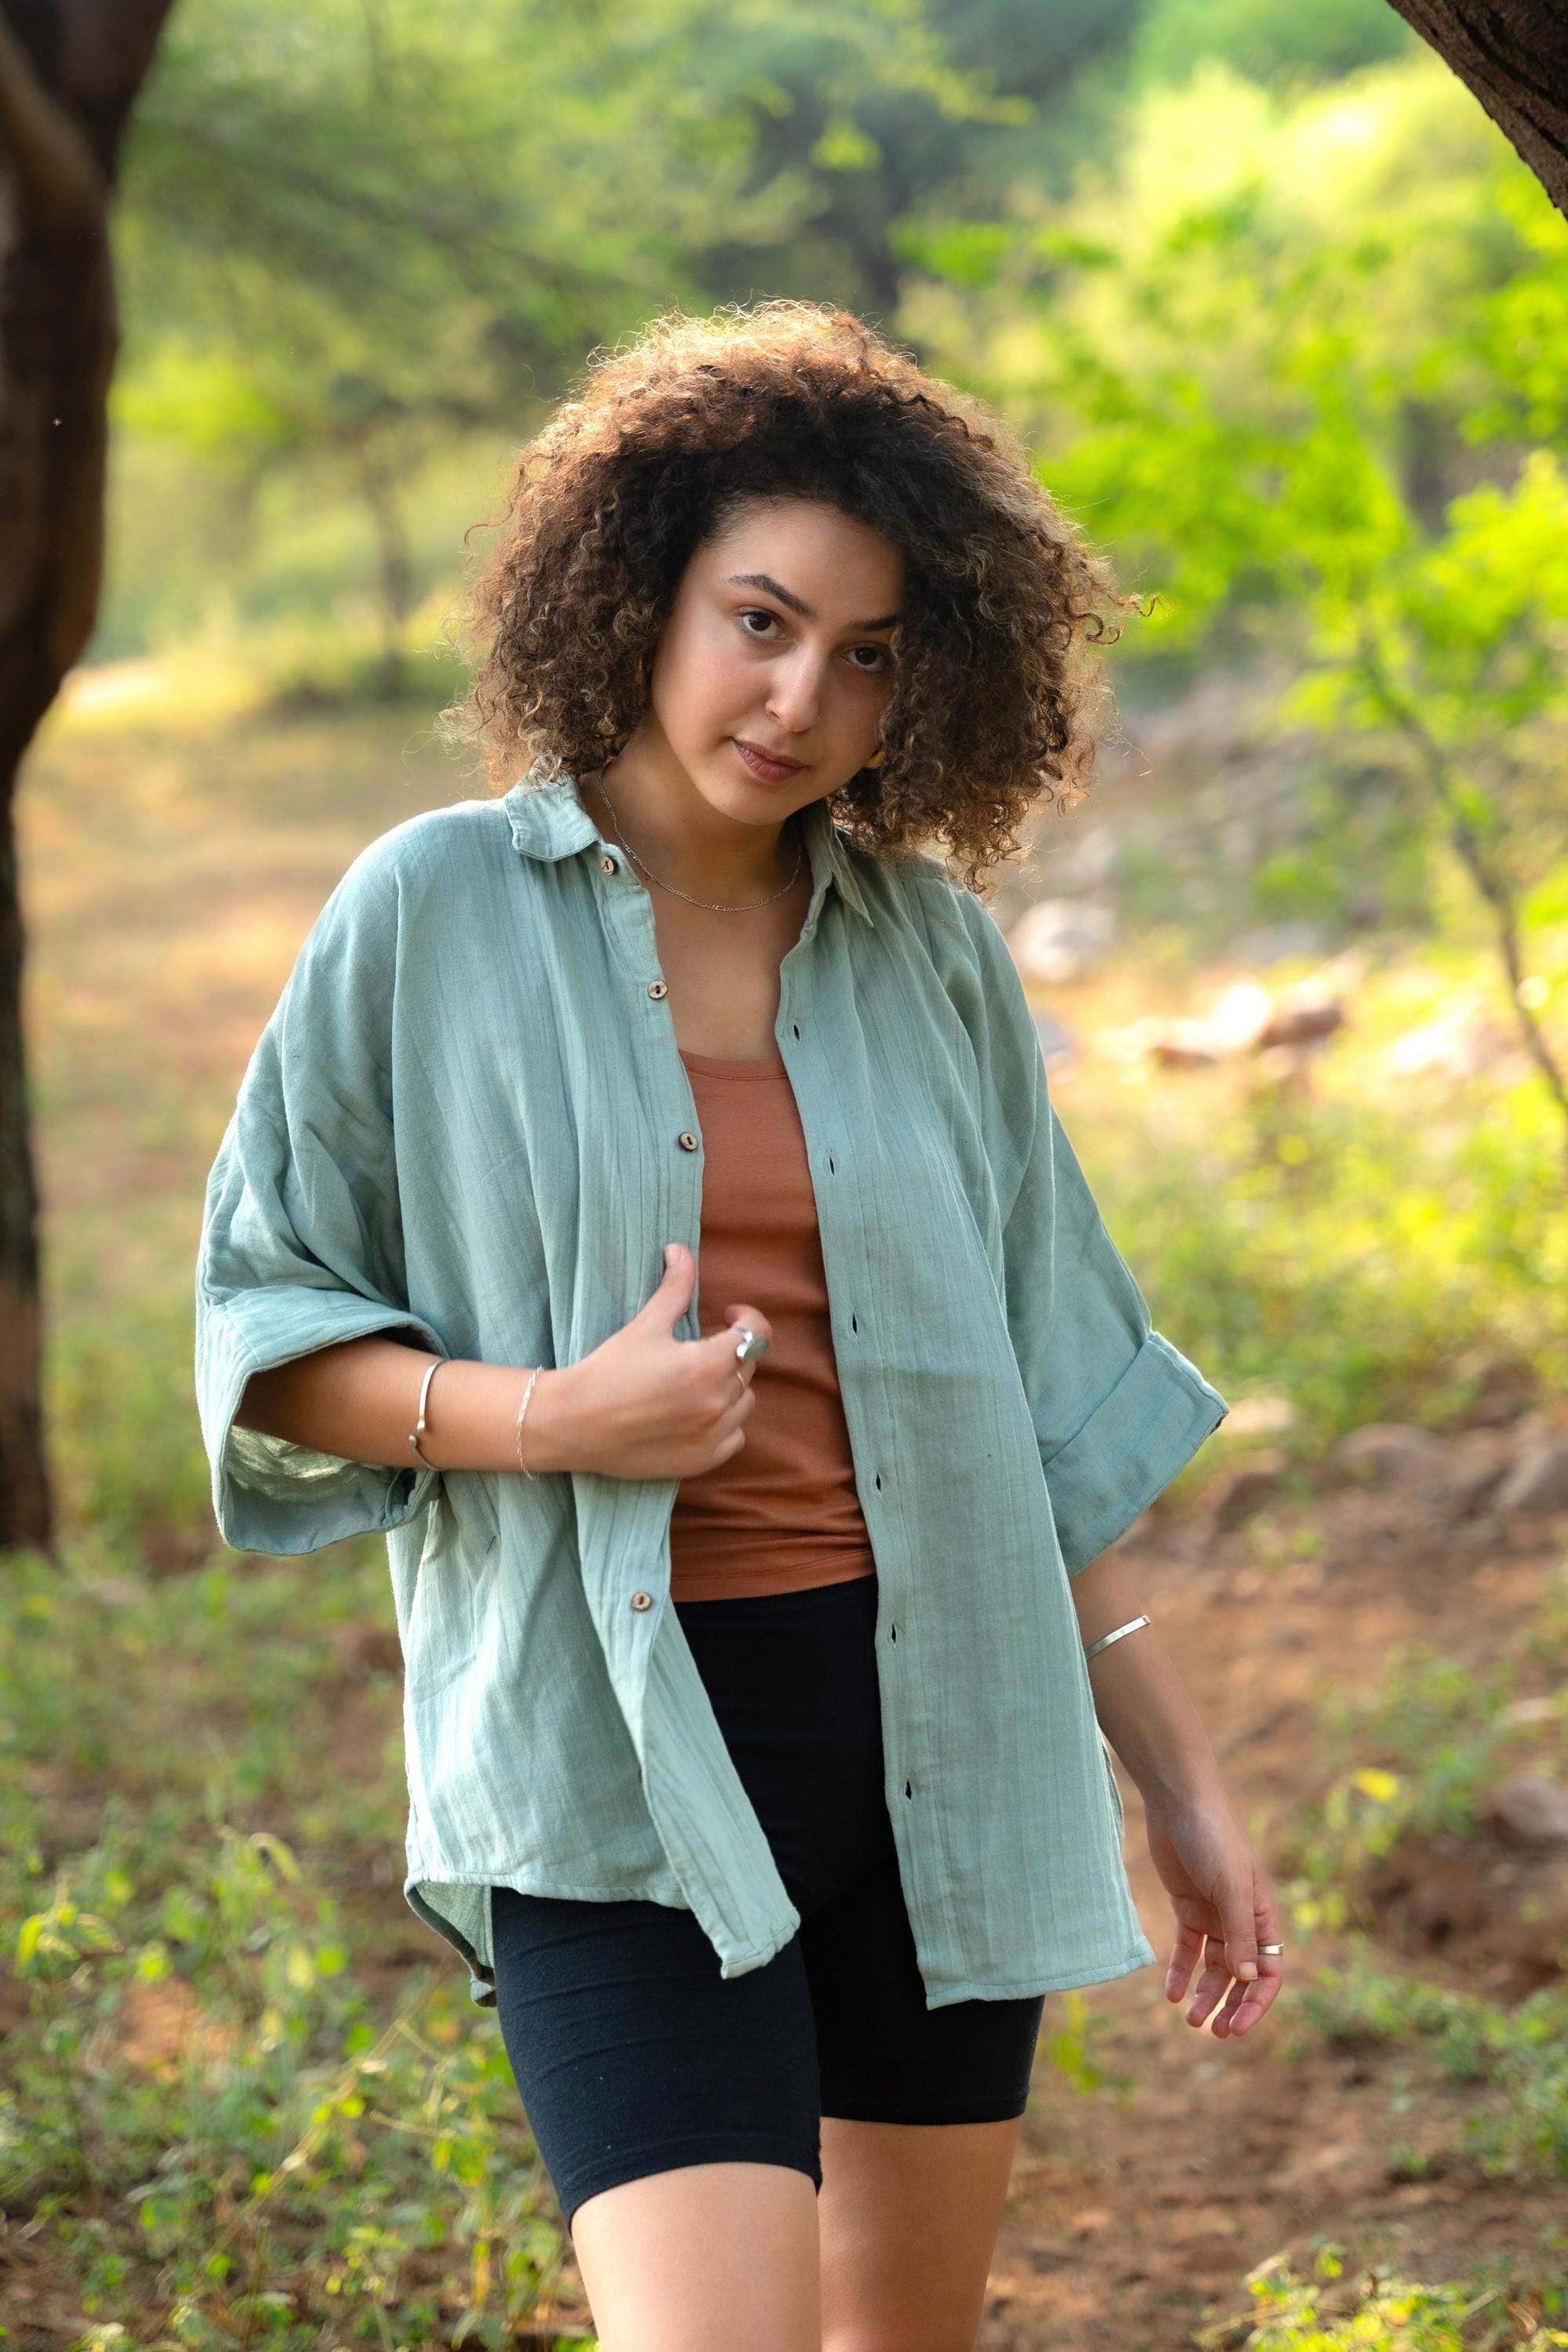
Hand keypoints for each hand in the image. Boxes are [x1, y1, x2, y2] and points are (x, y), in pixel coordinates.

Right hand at [552, 1243, 772, 1480]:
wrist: (573, 1424)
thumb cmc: (607, 1370)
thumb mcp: (645, 1324)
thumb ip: (674, 1287)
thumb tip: (681, 1251)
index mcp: (708, 1364)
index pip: (757, 1334)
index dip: (747, 1317)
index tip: (727, 1314)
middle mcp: (718, 1402)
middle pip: (748, 1366)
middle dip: (732, 1349)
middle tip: (701, 1345)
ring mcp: (712, 1435)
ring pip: (745, 1401)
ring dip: (731, 1386)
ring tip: (699, 1379)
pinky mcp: (701, 1460)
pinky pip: (735, 1436)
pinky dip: (726, 1422)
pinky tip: (699, 1412)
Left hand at [1142, 1787, 1284, 2037]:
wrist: (1179, 1805)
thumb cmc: (1213, 1841)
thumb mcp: (1230, 1889)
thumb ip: (1239, 1935)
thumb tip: (1248, 1980)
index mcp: (1263, 1917)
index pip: (1268, 1972)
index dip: (1256, 2003)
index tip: (1238, 2028)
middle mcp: (1241, 1920)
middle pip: (1240, 1976)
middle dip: (1231, 2006)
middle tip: (1214, 2032)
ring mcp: (1213, 1915)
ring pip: (1213, 1968)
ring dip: (1205, 1995)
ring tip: (1190, 2020)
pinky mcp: (1187, 1908)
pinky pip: (1187, 1949)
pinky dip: (1181, 1972)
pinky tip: (1171, 1994)